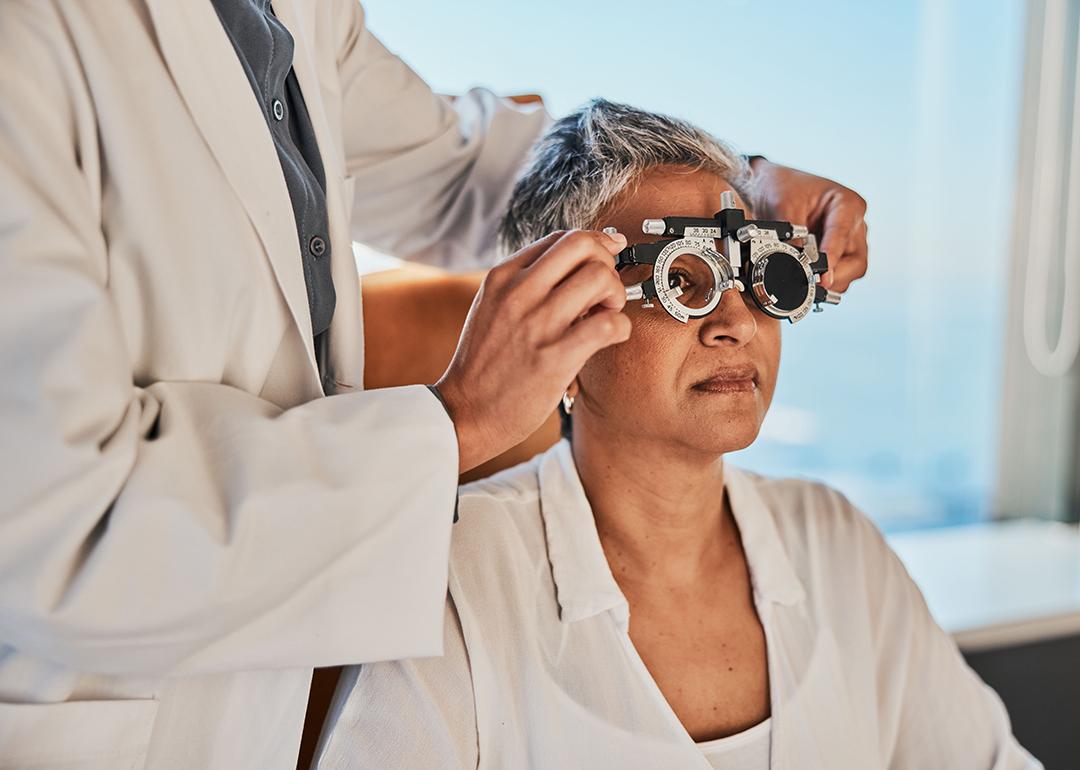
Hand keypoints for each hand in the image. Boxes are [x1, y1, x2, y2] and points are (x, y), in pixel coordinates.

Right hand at [436, 230, 630, 472]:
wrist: (465, 411)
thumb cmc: (483, 363)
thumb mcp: (491, 308)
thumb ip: (523, 283)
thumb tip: (571, 265)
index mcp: (502, 277)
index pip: (560, 237)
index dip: (592, 245)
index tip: (605, 259)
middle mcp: (518, 292)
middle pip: (582, 244)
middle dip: (606, 261)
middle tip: (604, 289)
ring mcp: (537, 323)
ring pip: (600, 277)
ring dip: (615, 293)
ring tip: (606, 313)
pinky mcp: (556, 356)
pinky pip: (609, 324)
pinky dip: (621, 327)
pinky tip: (610, 338)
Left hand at [747, 158, 868, 291]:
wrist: (772, 187)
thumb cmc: (784, 188)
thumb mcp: (783, 206)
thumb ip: (791, 236)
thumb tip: (795, 263)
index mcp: (847, 204)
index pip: (843, 235)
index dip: (832, 257)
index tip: (823, 275)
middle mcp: (854, 223)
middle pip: (856, 261)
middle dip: (835, 275)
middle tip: (813, 283)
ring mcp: (849, 240)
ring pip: (851, 271)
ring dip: (830, 279)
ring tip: (806, 278)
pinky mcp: (839, 253)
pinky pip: (839, 274)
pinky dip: (824, 280)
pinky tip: (809, 277)